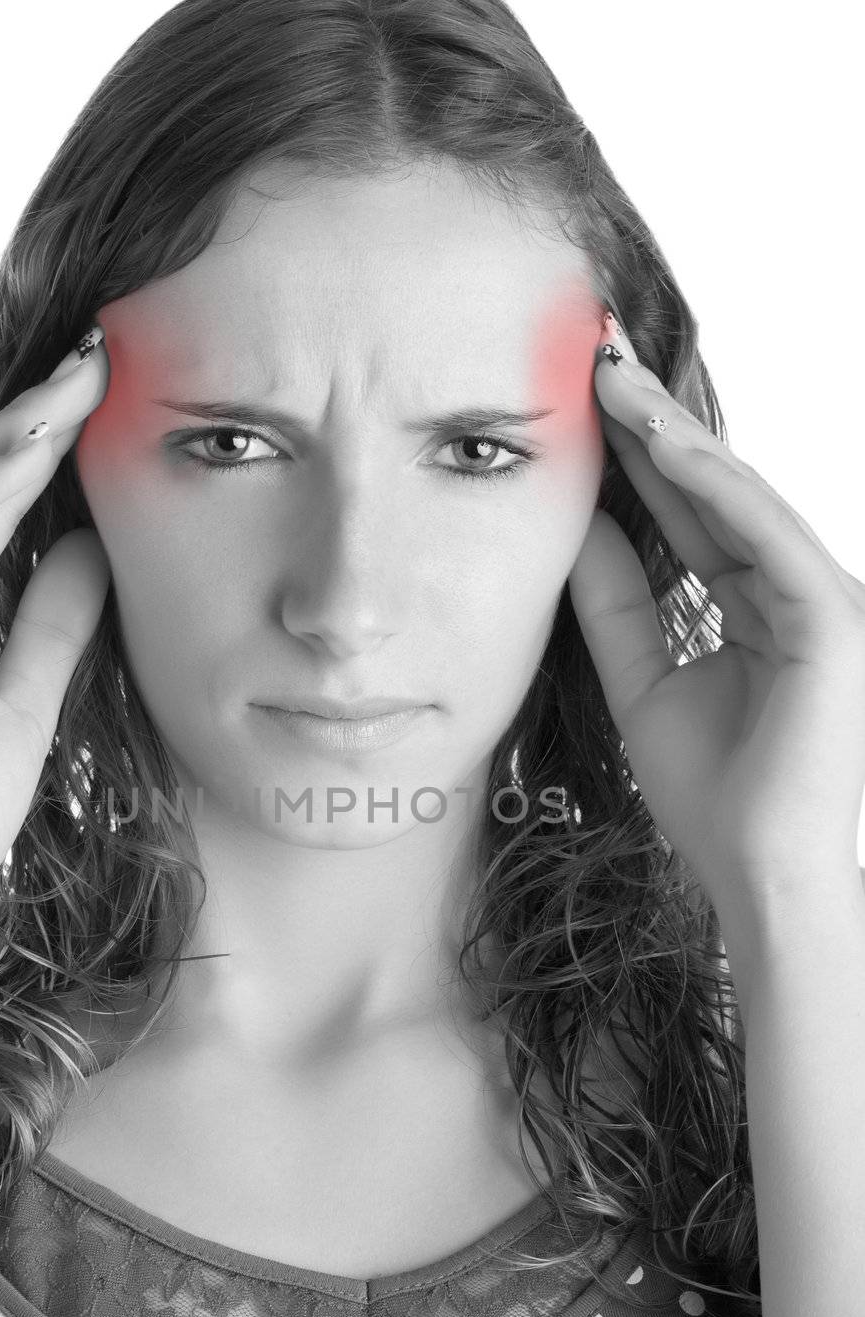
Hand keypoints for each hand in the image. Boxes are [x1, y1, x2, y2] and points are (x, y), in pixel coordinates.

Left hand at [567, 315, 864, 908]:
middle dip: (653, 422)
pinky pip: (763, 533)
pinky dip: (712, 483)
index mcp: (755, 603)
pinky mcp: (830, 617)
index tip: (582, 402)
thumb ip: (616, 602)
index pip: (691, 513)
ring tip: (612, 378)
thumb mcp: (640, 679)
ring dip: (674, 434)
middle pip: (714, 489)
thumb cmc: (710, 792)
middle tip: (596, 356)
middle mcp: (793, 587)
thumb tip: (577, 526)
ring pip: (740, 496)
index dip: (639, 456)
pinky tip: (659, 438)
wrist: (756, 870)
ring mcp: (820, 598)